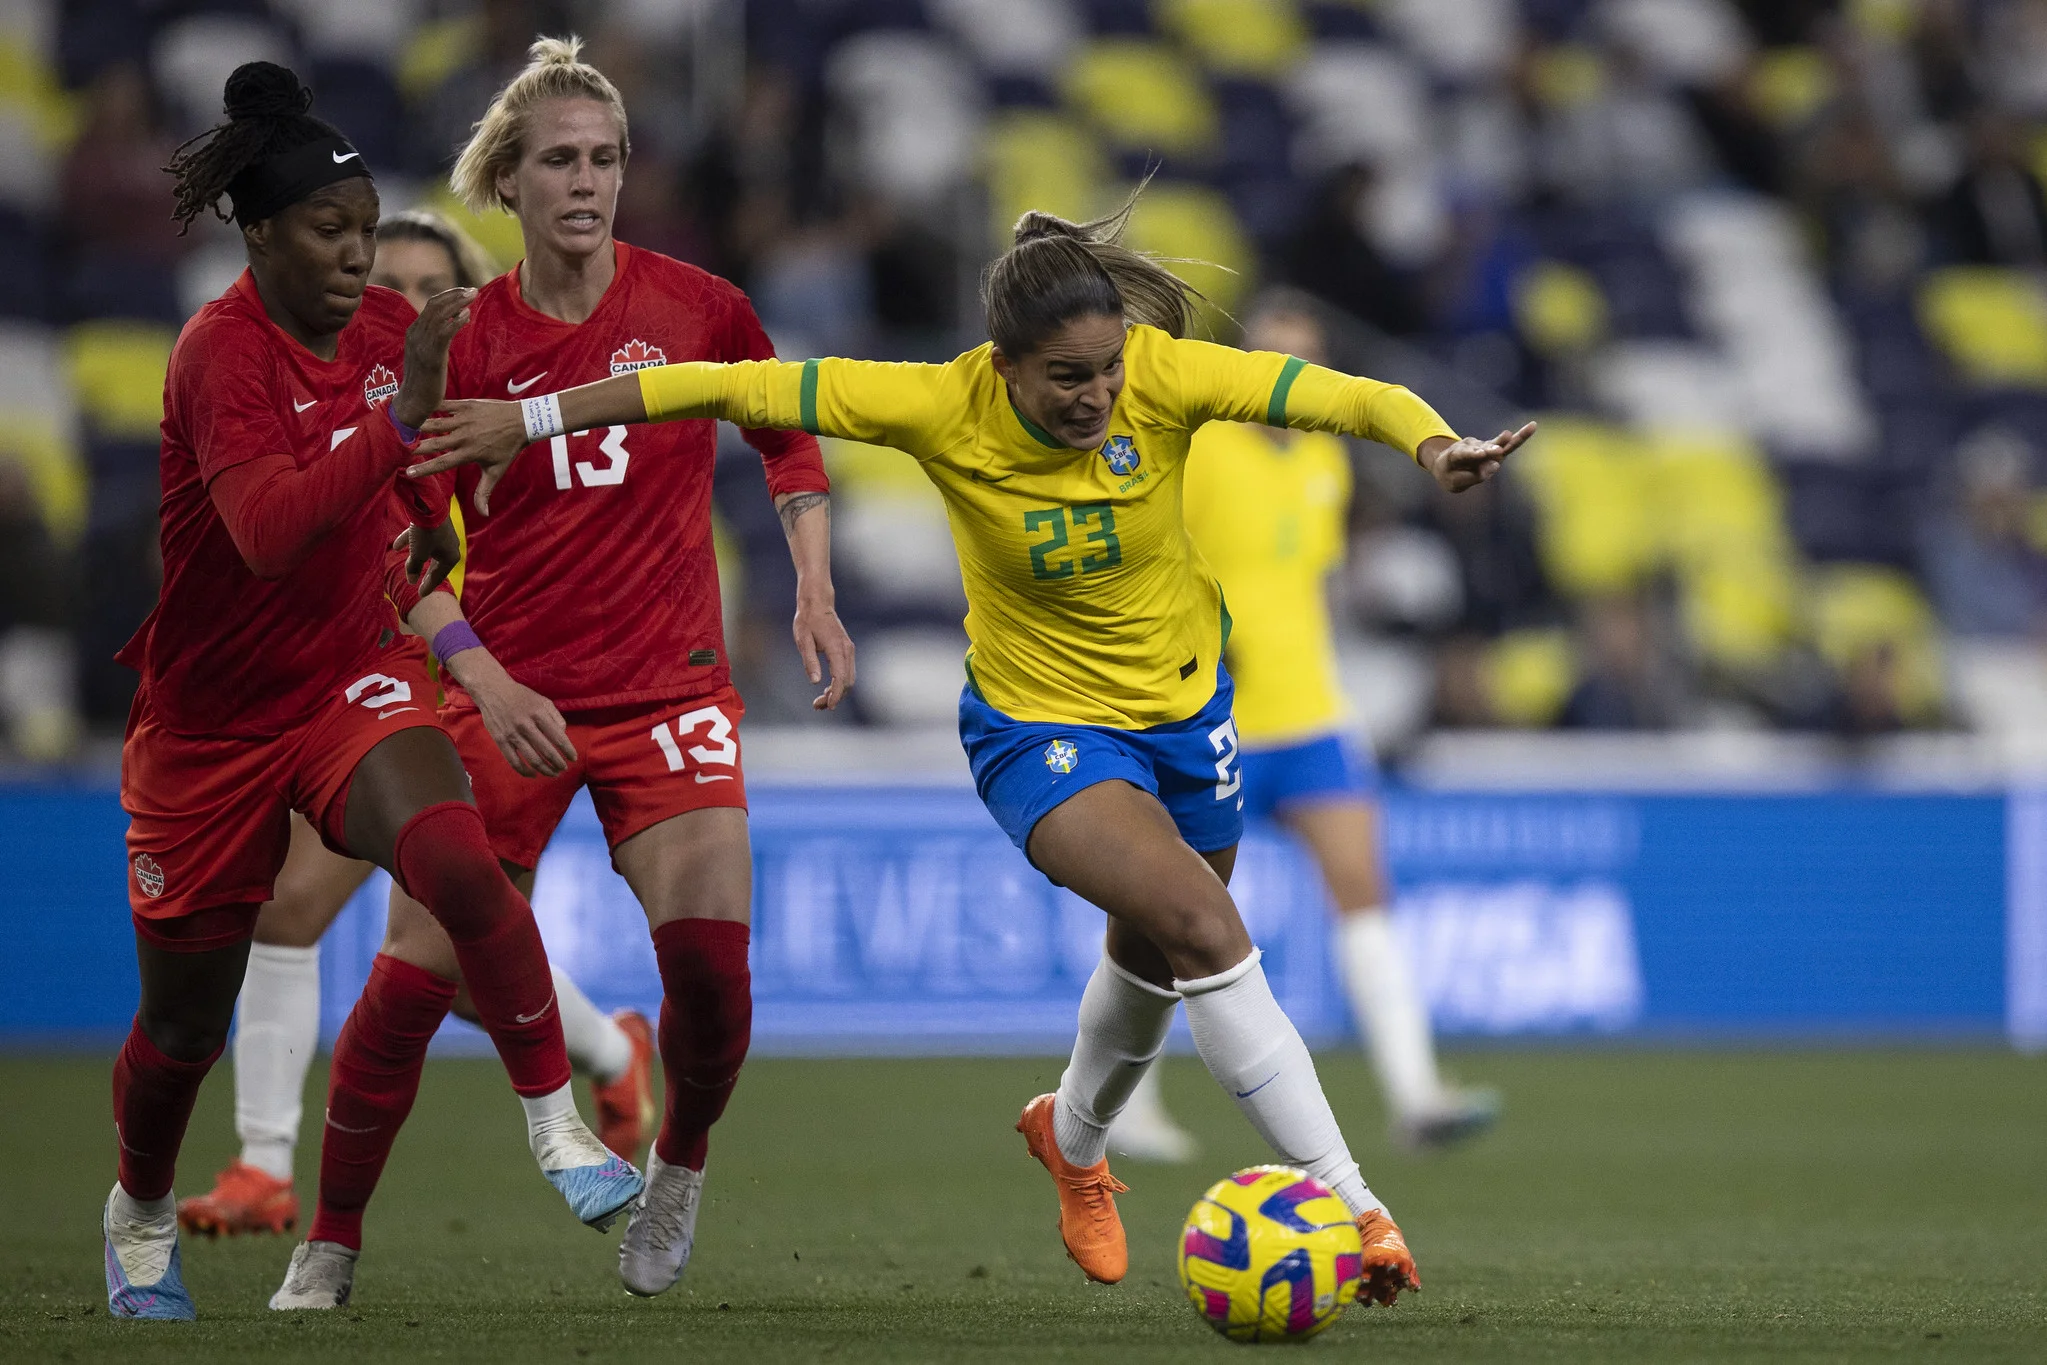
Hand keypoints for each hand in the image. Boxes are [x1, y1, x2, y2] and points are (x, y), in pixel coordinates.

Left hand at [390, 519, 461, 596]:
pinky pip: (423, 538)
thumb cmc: (427, 534)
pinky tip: (396, 546)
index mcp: (450, 558)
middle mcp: (449, 548)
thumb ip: (414, 568)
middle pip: (436, 564)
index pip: (438, 576)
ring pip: (429, 551)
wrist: (429, 506)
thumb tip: (410, 581)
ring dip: (417, 558)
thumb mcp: (418, 554)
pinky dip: (411, 542)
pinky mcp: (436, 526)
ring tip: (408, 565)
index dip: (428, 586)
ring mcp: (443, 536)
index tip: (421, 595)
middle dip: (425, 573)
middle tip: (419, 584)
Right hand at [392, 287, 473, 429]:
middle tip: (473, 290)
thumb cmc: (425, 380)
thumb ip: (437, 337)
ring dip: (458, 303)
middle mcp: (415, 334)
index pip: (431, 305)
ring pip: (439, 315)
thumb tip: (453, 321)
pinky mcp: (430, 355)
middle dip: (455, 295)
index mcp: (414, 331)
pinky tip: (467, 316)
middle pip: (435, 305)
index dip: (449, 295)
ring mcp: (421, 344)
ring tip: (473, 297)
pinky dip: (455, 321)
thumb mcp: (429, 353)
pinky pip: (443, 332)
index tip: (464, 291)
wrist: (414, 401)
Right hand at [408, 399, 528, 513]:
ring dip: (417, 425)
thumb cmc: (508, 448)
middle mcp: (464, 436)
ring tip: (399, 427)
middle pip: (433, 443)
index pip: (442, 463)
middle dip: (413, 447)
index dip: (424, 469)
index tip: (408, 473)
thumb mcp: (496, 471)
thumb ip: (485, 492)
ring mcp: (464, 419)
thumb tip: (484, 514)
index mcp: (469, 453)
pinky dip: (429, 406)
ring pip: (434, 422)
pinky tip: (415, 407)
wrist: (523, 421)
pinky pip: (443, 405)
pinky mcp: (466, 405)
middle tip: (395, 449)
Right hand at [467, 670, 575, 777]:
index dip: (568, 750)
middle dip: (558, 763)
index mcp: (539, 714)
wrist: (493, 690)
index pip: (558, 738)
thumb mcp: (543, 701)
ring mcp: (512, 734)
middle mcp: (526, 725)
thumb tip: (563, 735)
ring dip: (545, 770)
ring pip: (532, 759)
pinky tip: (534, 774)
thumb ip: (556, 717)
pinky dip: (525, 772)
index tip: (573, 758)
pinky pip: (514, 762)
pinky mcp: (500, 741)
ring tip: (553, 773)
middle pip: (547, 751)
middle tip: (564, 769)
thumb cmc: (521, 696)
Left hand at [793, 590, 855, 709]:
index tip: (827, 706)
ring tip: (820, 701)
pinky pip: (847, 672)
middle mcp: (847, 650)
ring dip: (837, 692)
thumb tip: (815, 682)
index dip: (835, 695)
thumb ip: (809, 661)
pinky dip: (839, 684)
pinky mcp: (847, 651)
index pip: (840, 678)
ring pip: (849, 679)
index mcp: (836, 648)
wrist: (818, 603)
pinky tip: (827, 689)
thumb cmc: (807, 620)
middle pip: (847, 681)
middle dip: (835, 697)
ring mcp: (849, 650)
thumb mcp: (802, 640)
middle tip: (817, 706)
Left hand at [1419, 421, 1536, 493]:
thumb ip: (1474, 476)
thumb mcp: (1456, 482)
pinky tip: (1533, 425)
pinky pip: (1508, 443)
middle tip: (1497, 451)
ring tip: (1509, 435)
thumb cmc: (1451, 475)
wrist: (1447, 464)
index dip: (1473, 454)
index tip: (1482, 454)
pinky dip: (1520, 435)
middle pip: (1481, 447)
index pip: (1463, 455)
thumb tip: (1496, 465)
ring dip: (1505, 440)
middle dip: (1489, 450)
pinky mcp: (1493, 446)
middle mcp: (1469, 447)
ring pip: (1497, 444)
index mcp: (1454, 456)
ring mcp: (1482, 445)